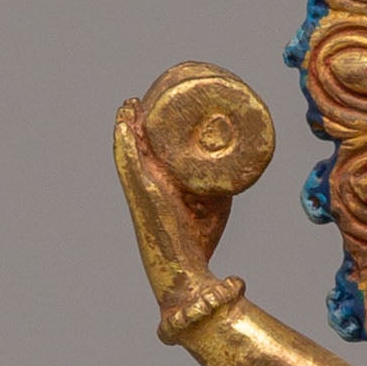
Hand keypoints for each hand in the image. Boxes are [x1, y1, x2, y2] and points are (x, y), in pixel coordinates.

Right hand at [113, 97, 223, 300]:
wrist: (188, 272)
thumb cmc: (198, 242)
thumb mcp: (212, 200)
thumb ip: (217, 181)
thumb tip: (242, 161)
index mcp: (154, 184)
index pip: (145, 149)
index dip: (145, 127)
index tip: (157, 102)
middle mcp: (143, 184)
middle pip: (135, 144)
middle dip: (139, 118)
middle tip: (153, 93)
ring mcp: (141, 189)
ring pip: (127, 148)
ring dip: (127, 123)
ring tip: (134, 101)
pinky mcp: (143, 194)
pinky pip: (128, 161)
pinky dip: (124, 138)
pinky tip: (126, 117)